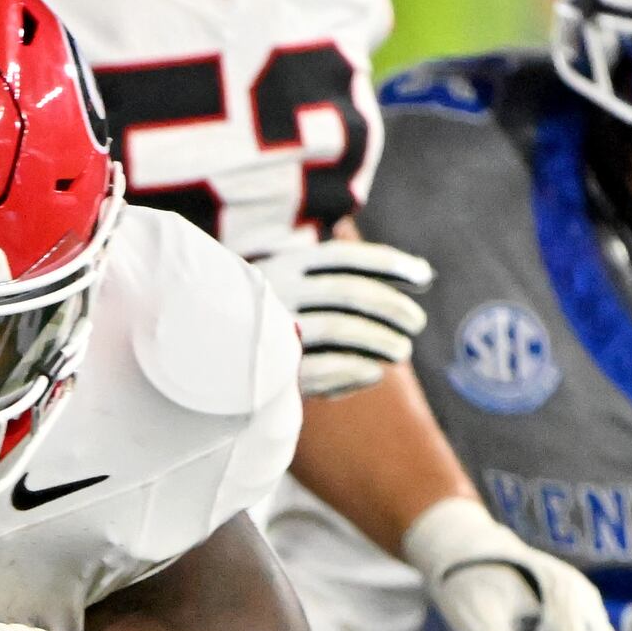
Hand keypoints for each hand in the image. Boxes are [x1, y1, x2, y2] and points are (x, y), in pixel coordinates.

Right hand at [257, 235, 434, 400]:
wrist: (206, 358)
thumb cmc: (273, 319)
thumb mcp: (300, 287)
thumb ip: (351, 279)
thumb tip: (424, 273)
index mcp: (286, 266)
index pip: (345, 257)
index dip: (388, 264)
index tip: (425, 277)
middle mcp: (278, 291)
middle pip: (348, 292)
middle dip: (391, 306)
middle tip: (417, 322)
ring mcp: (272, 329)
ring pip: (339, 327)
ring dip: (380, 339)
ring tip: (402, 351)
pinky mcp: (271, 368)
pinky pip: (322, 368)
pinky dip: (355, 369)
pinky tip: (374, 373)